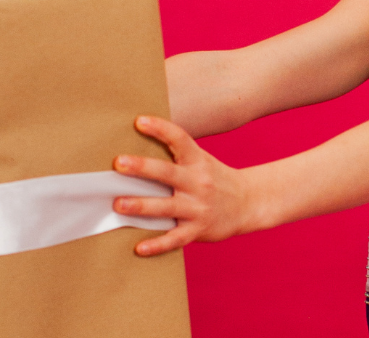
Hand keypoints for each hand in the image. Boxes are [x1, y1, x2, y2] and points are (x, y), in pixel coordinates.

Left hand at [113, 115, 261, 255]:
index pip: (180, 139)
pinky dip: (157, 245)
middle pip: (168, 173)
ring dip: (141, 206)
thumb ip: (176, 156)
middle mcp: (198, 183)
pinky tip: (139, 247)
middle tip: (119, 163)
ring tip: (118, 204)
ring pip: (167, 207)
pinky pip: (175, 239)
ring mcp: (198, 208)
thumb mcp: (201, 161)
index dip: (160, 128)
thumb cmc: (216, 179)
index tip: (140, 121)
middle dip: (142, 168)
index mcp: (198, 161)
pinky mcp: (198, 229)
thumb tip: (138, 145)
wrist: (249, 203)